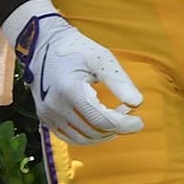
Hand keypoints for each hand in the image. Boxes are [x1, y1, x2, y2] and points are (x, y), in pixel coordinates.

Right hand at [16, 12, 144, 144]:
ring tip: (116, 120)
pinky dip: (88, 136)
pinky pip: (69, 137)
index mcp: (70, 90)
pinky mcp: (45, 117)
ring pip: (82, 138)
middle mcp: (55, 106)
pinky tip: (100, 125)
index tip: (139, 122)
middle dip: (116, 128)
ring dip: (103, 134)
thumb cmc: (77, 49)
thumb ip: (120, 83)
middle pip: (94, 131)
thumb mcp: (103, 59)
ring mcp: (48, 113)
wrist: (44, 45)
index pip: (102, 120)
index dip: (124, 125)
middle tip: (128, 116)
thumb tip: (138, 103)